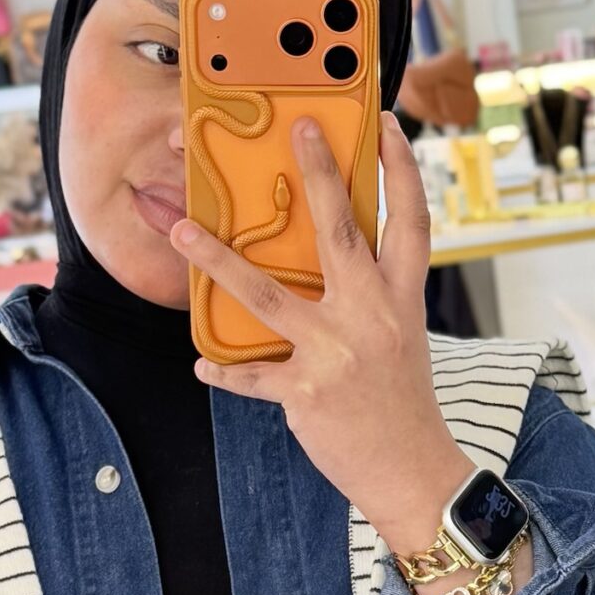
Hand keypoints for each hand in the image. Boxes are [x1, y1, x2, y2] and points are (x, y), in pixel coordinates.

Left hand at [170, 112, 467, 556]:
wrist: (413, 470)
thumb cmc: (402, 402)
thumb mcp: (401, 336)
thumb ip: (371, 296)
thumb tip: (328, 261)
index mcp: (401, 298)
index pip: (408, 220)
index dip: (398, 168)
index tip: (381, 124)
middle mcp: (372, 315)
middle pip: (341, 232)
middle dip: (319, 176)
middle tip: (297, 130)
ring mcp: (336, 351)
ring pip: (268, 294)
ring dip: (218, 260)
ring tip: (182, 231)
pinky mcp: (306, 391)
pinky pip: (251, 374)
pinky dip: (225, 370)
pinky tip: (203, 364)